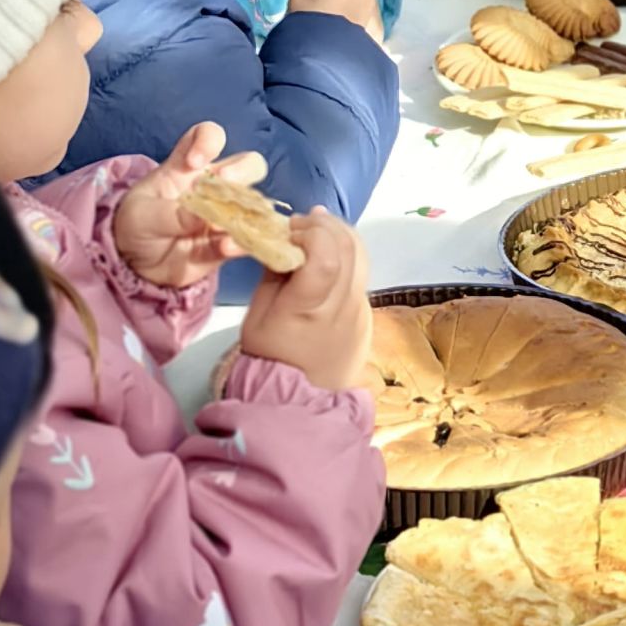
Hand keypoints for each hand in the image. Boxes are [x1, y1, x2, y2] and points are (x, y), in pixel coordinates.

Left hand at [113, 123, 269, 288]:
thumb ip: (171, 214)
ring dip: (247, 211)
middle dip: (243, 171)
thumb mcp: (142, 216)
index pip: (207, 136)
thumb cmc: (137, 225)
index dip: (208, 140)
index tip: (195, 161)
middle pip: (249, 164)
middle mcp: (213, 186)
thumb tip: (205, 216)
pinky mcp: (227, 242)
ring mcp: (224, 214)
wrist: (135, 264)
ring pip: (255, 203)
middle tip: (225, 184)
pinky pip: (245, 239)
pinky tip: (225, 248)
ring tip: (222, 226)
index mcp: (187, 167)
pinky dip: (241, 243)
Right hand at [238, 207, 370, 386]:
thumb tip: (287, 240)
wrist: (301, 402)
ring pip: (362, 258)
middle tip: (303, 222)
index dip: (312, 233)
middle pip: (350, 248)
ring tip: (315, 233)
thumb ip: (274, 274)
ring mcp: (361, 311)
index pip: (326, 256)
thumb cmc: (269, 358)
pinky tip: (327, 260)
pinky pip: (361, 277)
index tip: (290, 230)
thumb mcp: (256, 316)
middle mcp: (343, 307)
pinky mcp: (368, 315)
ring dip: (340, 236)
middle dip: (327, 226)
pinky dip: (346, 258)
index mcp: (310, 309)